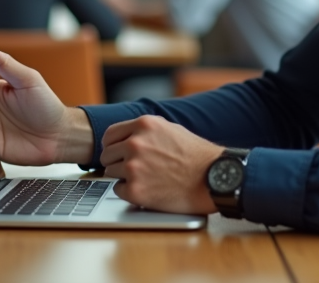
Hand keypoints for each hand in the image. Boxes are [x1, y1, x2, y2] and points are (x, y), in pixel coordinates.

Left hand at [100, 115, 221, 214]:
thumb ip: (145, 130)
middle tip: (133, 169)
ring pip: (110, 173)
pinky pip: (118, 190)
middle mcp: (135, 143)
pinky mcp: (135, 190)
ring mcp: (133, 167)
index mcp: (143, 125)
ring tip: (146, 178)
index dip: (112, 146)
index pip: (109, 135)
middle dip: (117, 162)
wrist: (211, 178)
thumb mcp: (170, 128)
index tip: (116, 153)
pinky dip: (130, 192)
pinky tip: (148, 189)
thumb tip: (125, 137)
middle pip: (107, 155)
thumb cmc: (195, 155)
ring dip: (123, 177)